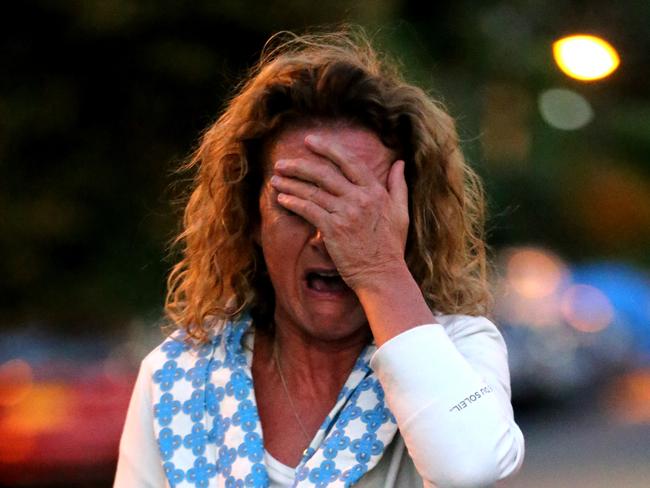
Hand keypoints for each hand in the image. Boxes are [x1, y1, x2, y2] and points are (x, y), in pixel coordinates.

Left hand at [270, 132, 408, 291]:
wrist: (383, 275)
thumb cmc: (391, 246)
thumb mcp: (401, 212)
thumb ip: (399, 185)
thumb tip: (399, 163)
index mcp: (375, 191)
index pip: (349, 162)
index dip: (328, 149)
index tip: (310, 141)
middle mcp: (359, 198)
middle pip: (324, 173)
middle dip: (300, 165)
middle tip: (282, 162)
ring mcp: (346, 213)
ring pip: (313, 191)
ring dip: (291, 183)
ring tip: (275, 178)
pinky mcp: (333, 229)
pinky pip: (309, 210)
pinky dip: (294, 202)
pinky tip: (282, 199)